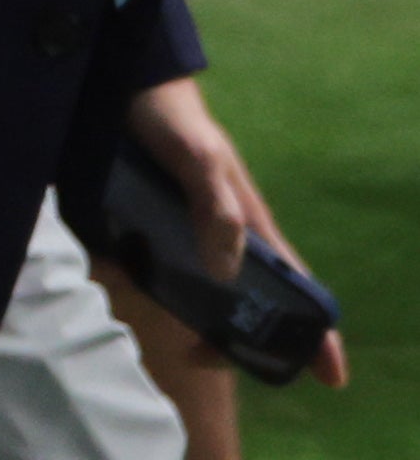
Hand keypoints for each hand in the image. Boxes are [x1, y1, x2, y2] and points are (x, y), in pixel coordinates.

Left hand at [129, 77, 348, 384]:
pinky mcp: (162, 222)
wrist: (128, 81)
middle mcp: (230, 236)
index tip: (332, 378)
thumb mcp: (195, 158)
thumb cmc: (172, 119)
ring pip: (211, 291)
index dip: (317, 331)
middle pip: (253, 302)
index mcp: (252, 226)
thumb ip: (214, 207)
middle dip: (239, 340)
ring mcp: (197, 230)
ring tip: (172, 338)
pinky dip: (157, 285)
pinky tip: (131, 289)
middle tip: (200, 356)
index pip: (297, 287)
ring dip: (198, 319)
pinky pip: (168, 267)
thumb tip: (227, 273)